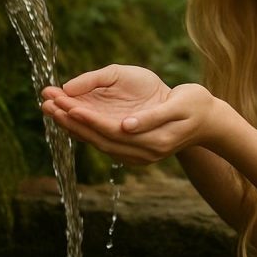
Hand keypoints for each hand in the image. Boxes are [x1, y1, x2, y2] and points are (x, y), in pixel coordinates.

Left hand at [41, 65, 224, 165]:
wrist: (210, 120)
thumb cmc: (197, 105)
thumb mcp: (180, 105)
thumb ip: (152, 117)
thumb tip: (125, 126)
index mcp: (153, 141)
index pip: (112, 131)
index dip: (88, 119)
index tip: (66, 105)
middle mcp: (143, 153)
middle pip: (98, 139)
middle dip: (70, 121)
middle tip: (46, 102)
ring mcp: (138, 154)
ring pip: (97, 141)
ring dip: (71, 125)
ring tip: (49, 106)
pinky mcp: (134, 150)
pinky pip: (103, 141)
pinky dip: (84, 129)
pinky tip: (69, 117)